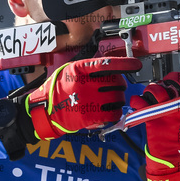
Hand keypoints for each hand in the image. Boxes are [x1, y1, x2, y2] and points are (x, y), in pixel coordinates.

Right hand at [26, 57, 141, 140]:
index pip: (106, 64)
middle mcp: (84, 84)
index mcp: (79, 69)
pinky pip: (112, 114)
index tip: (136, 64)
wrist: (43, 111)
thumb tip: (112, 66)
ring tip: (113, 101)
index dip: (124, 64)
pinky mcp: (88, 116)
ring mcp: (86, 100)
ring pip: (117, 98)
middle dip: (121, 85)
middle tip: (117, 88)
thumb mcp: (69, 71)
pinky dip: (115, 114)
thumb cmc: (58, 89)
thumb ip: (89, 68)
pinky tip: (110, 112)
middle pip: (116, 82)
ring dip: (119, 100)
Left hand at [130, 71, 179, 180]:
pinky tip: (139, 103)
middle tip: (165, 89)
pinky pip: (139, 101)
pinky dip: (136, 101)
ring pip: (156, 89)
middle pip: (172, 80)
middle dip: (167, 82)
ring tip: (152, 98)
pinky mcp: (152, 117)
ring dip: (151, 91)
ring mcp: (166, 109)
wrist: (173, 157)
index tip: (179, 81)